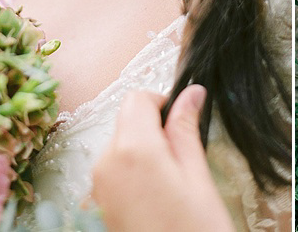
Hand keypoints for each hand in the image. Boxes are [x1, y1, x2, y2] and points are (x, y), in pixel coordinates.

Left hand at [90, 85, 234, 231]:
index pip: (137, 98)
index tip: (181, 118)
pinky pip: (115, 169)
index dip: (162, 101)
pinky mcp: (99, 203)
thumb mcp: (197, 177)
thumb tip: (191, 94)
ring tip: (173, 180)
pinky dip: (134, 170)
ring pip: (120, 144)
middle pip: (126, 120)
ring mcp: (99, 186)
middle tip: (183, 154)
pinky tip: (157, 194)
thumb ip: (186, 130)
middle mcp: (107, 164)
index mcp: (133, 150)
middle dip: (153, 127)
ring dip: (144, 149)